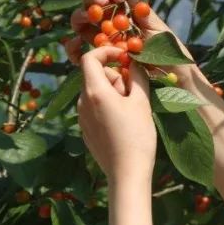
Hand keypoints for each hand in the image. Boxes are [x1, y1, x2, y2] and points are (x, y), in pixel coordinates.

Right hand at [68, 0, 193, 67]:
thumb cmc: (168, 50)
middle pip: (91, 7)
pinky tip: (77, 44)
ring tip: (90, 20)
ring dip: (80, 18)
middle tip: (102, 3)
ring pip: (81, 25)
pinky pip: (79, 53)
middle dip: (92, 1)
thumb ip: (137, 2)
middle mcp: (110, 26)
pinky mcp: (98, 61)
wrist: (174, 79)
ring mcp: (103, 42)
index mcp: (125, 14)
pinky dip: (73, 47)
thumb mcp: (153, 24)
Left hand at [77, 45, 156, 183]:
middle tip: (134, 93)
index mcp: (94, 91)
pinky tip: (123, 122)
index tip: (123, 56)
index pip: (89, 58)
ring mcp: (81, 117)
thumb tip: (135, 62)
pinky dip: (107, 106)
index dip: (106, 52)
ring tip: (131, 110)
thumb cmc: (137, 136)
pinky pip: (94, 108)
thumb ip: (137, 77)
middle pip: (95, 75)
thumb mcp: (141, 102)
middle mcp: (82, 102)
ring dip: (112, 92)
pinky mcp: (85, 130)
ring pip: (95, 92)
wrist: (127, 173)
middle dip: (115, 76)